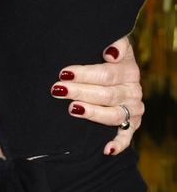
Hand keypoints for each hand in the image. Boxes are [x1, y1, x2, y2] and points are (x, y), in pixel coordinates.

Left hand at [50, 35, 143, 154]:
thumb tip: (111, 53)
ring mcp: (133, 110)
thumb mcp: (110, 42)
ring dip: (93, 113)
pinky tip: (106, 149)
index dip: (85, 74)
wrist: (114, 71)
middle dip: (80, 92)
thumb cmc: (103, 55)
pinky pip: (126, 137)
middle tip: (58, 89)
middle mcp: (133, 91)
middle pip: (107, 95)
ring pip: (114, 115)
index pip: (107, 74)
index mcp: (129, 70)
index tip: (64, 73)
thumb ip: (114, 42)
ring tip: (71, 108)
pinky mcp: (131, 126)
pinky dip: (118, 144)